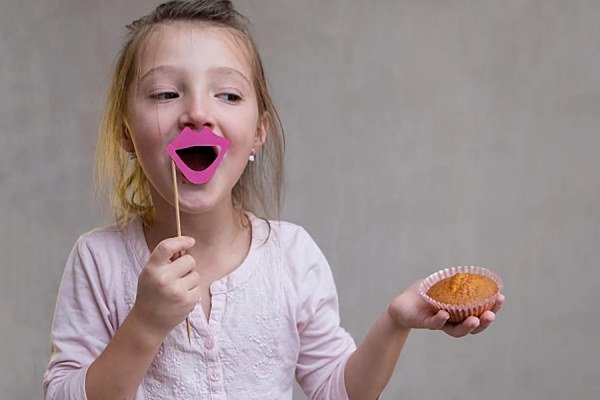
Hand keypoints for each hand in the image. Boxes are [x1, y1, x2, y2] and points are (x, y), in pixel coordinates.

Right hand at [129, 236, 200, 340]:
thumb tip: (186, 245)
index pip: (166, 247)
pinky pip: (198, 287)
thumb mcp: (150, 273)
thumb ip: (164, 259)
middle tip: (177, 276)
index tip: (190, 241)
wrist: (148, 322)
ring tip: (176, 290)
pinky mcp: (188, 301)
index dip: (180, 241)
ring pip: (195, 274)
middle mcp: (163, 278)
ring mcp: (176, 290)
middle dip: (187, 266)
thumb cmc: (150, 294)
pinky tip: (180, 299)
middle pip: (189, 260)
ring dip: (189, 280)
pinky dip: (192, 292)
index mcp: (152, 269)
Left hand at [387, 280, 504, 336]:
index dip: (491, 307)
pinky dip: (440, 320)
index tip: (501, 297)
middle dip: (484, 321)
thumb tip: (472, 271)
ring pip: (456, 330)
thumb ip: (454, 279)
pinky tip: (445, 315)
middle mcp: (452, 321)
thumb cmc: (423, 293)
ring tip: (475, 320)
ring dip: (467, 326)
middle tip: (491, 314)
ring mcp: (439, 324)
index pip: (479, 312)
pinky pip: (434, 324)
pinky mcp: (424, 323)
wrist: (401, 304)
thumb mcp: (440, 283)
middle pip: (472, 326)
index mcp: (459, 312)